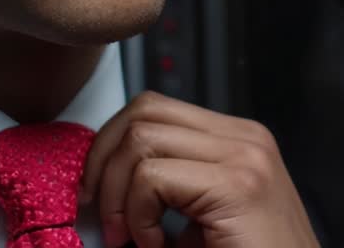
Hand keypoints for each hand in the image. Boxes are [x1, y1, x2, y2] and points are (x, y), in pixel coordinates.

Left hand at [80, 91, 319, 247]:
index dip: (110, 147)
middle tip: (104, 215)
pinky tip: (157, 245)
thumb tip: (98, 178)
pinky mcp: (238, 184)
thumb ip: (164, 186)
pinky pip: (153, 177)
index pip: (153, 109)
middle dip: (104, 162)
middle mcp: (244, 137)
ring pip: (141, 138)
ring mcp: (245, 155)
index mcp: (236, 139)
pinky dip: (137, 214)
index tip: (99, 195)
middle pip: (143, 111)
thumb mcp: (199, 217)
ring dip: (118, 194)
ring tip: (134, 236)